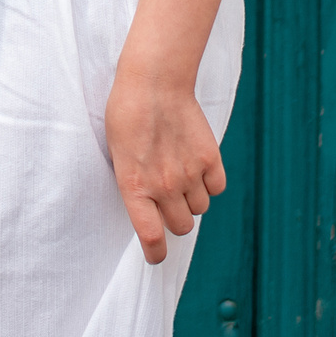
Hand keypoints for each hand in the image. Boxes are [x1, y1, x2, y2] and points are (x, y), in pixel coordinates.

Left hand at [106, 67, 226, 264]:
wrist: (153, 81)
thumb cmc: (127, 114)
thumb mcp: (118, 155)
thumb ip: (134, 184)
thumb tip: (148, 207)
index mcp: (134, 187)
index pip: (151, 237)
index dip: (155, 252)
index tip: (155, 255)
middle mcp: (163, 186)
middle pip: (182, 227)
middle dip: (175, 218)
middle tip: (168, 198)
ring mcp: (189, 173)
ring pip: (200, 208)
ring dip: (192, 198)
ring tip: (180, 171)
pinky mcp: (210, 159)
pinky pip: (217, 188)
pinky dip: (210, 182)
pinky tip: (197, 163)